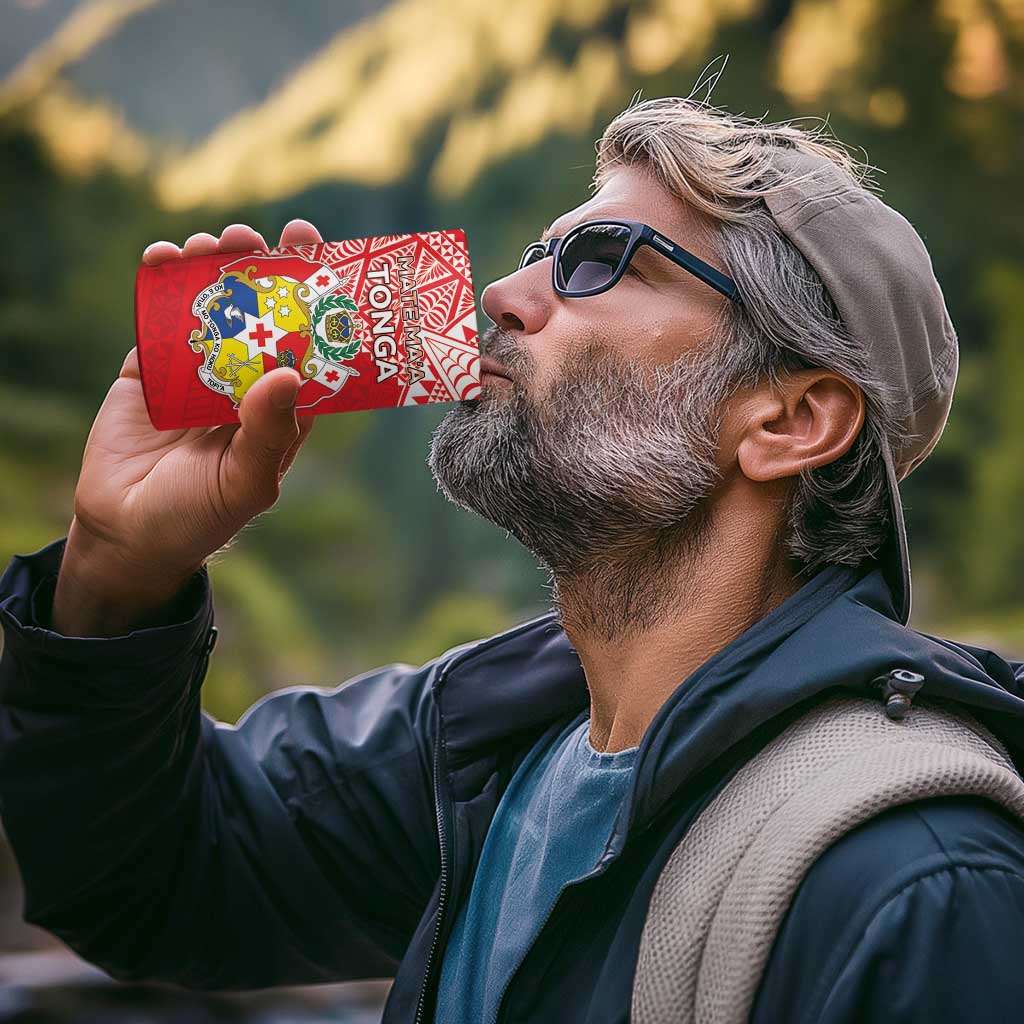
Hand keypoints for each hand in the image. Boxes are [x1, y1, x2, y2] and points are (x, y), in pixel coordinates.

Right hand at [52, 220, 323, 635]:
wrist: (126, 534)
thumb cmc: (200, 517)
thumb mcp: (245, 482)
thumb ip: (268, 432)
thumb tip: (288, 372)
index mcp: (281, 406)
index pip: (306, 344)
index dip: (314, 300)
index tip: (318, 254)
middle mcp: (244, 381)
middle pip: (260, 314)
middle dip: (261, 270)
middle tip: (259, 237)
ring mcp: (196, 371)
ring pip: (210, 307)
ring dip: (213, 269)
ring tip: (213, 244)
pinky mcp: (150, 369)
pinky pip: (158, 319)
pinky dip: (159, 284)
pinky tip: (164, 257)